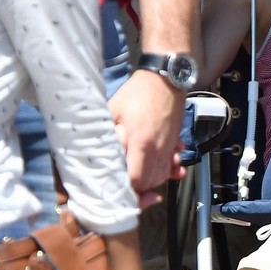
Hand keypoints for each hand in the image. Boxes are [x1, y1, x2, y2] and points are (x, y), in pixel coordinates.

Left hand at [110, 70, 184, 205]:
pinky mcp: (174, 142)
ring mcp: (168, 146)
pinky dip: (167, 170)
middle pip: (151, 182)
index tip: (116, 187)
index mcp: (141, 143)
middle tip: (123, 185)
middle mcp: (157, 149)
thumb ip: (107, 135)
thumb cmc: (137, 94)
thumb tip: (96, 154)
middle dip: (138, 187)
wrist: (165, 80)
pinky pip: (172, 164)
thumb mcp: (113, 111)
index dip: (126, 188)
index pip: (136, 180)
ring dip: (152, 180)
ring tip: (139, 177)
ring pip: (162, 176)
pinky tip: (161, 168)